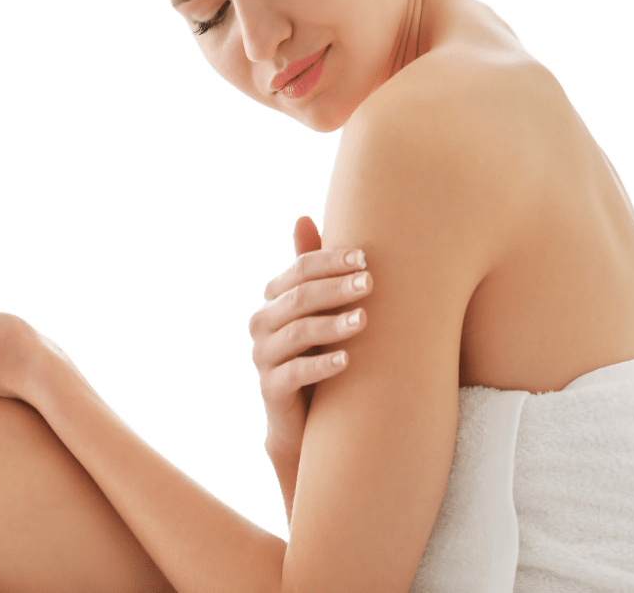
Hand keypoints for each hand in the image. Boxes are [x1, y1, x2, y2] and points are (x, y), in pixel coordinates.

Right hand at [247, 214, 371, 456]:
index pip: (300, 270)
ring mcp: (263, 356)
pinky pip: (294, 374)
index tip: (365, 258)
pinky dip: (321, 366)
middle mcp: (263, 322)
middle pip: (299, 298)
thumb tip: (302, 217)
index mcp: (274, 298)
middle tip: (369, 283)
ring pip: (296, 333)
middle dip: (335, 288)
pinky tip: (347, 361)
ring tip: (363, 320)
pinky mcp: (271, 389)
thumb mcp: (317, 309)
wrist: (305, 416)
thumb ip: (312, 269)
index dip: (330, 261)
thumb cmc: (316, 350)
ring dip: (331, 324)